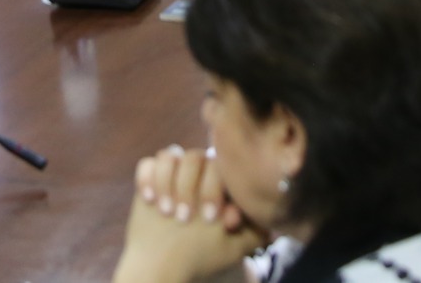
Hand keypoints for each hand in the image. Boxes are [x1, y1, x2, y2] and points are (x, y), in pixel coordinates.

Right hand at [114, 148, 261, 282]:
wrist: (164, 264)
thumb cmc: (201, 256)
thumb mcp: (232, 248)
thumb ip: (254, 234)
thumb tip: (274, 224)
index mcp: (219, 184)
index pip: (220, 168)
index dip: (215, 190)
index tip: (212, 219)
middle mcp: (197, 174)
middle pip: (195, 158)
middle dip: (189, 190)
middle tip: (185, 218)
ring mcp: (172, 174)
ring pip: (170, 156)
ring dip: (167, 182)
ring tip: (166, 211)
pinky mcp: (150, 178)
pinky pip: (147, 164)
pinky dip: (147, 178)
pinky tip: (149, 200)